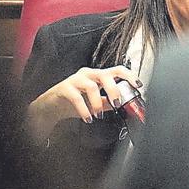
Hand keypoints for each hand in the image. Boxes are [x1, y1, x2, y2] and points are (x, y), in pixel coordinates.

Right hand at [26, 66, 141, 143]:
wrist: (51, 107)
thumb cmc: (74, 103)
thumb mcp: (95, 103)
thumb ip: (109, 102)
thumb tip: (125, 106)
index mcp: (98, 76)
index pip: (117, 70)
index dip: (129, 76)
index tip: (138, 85)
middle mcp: (88, 74)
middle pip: (105, 74)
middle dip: (114, 90)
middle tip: (117, 103)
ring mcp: (75, 79)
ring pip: (91, 86)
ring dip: (98, 103)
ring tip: (98, 115)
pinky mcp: (64, 88)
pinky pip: (76, 97)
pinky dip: (84, 109)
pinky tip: (87, 118)